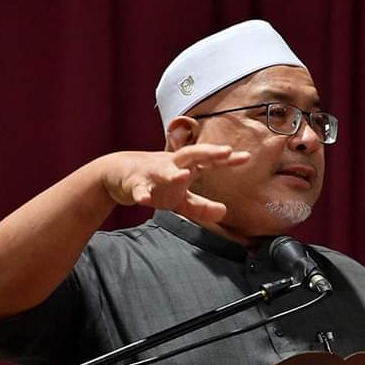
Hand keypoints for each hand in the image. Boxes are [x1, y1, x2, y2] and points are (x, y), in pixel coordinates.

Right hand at [101, 145, 249, 223]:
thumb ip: (200, 206)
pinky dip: (141, 194)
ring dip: (173, 173)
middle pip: (191, 155)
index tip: (246, 157)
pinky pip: (139, 189)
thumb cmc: (154, 183)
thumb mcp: (179, 198)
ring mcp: (152, 172)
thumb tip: (224, 212)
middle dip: (207, 152)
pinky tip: (144, 200)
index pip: (209, 160)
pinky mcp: (135, 183)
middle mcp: (170, 164)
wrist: (117, 175)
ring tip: (184, 176)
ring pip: (164, 171)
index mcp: (184, 166)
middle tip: (225, 151)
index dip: (226, 159)